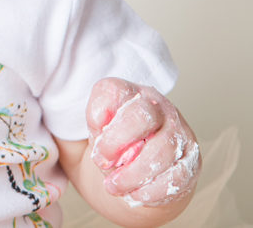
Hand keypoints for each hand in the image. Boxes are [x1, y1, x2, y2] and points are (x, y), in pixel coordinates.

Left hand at [86, 78, 199, 207]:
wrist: (141, 176)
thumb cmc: (115, 147)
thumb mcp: (95, 132)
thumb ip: (93, 124)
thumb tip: (100, 121)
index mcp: (130, 94)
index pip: (114, 91)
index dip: (98, 112)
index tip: (92, 131)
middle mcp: (158, 108)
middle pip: (141, 116)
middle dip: (115, 142)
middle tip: (101, 161)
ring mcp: (180, 133)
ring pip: (161, 150)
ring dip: (132, 174)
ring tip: (113, 186)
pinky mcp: (192, 161)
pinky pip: (175, 177)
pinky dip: (151, 190)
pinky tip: (135, 193)